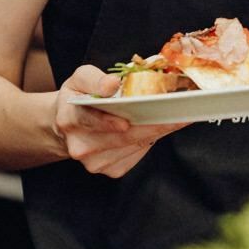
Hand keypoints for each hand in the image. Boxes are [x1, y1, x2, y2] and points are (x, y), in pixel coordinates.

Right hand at [51, 66, 186, 176]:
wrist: (69, 126)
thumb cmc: (80, 98)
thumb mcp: (81, 79)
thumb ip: (94, 79)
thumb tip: (111, 84)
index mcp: (69, 118)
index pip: (91, 119)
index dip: (112, 120)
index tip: (136, 115)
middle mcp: (80, 145)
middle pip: (121, 136)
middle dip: (152, 123)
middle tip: (179, 111)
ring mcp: (95, 161)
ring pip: (134, 146)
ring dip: (157, 131)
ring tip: (176, 116)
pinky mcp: (110, 169)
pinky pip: (136, 155)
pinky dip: (150, 141)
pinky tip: (156, 128)